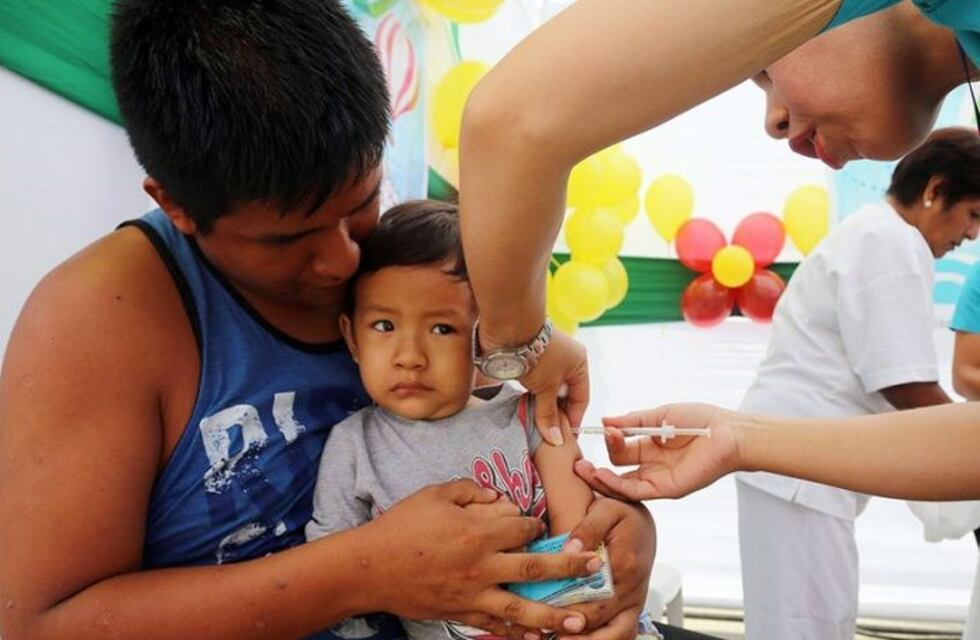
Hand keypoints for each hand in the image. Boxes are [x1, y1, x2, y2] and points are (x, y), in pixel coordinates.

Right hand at [362, 480, 600, 639]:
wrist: (369, 568)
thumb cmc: (401, 527)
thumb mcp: (435, 494)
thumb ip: (470, 490)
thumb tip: (498, 496)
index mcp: (477, 532)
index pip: (523, 528)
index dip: (535, 526)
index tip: (539, 527)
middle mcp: (482, 566)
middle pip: (536, 568)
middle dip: (570, 567)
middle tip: (595, 568)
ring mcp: (473, 595)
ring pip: (523, 608)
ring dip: (556, 615)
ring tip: (582, 620)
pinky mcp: (461, 614)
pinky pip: (496, 626)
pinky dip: (518, 632)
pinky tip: (538, 637)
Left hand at [518, 329, 589, 444]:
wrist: (508, 327)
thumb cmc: (535, 354)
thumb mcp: (545, 388)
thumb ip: (548, 414)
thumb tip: (556, 440)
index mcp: (579, 363)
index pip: (581, 398)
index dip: (573, 419)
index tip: (565, 438)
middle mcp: (566, 360)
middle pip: (564, 395)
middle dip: (555, 414)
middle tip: (547, 434)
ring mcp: (547, 359)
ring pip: (547, 390)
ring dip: (540, 405)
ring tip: (533, 423)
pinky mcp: (529, 359)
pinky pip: (534, 384)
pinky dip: (530, 396)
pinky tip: (523, 407)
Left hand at [559, 498, 654, 639]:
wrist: (643, 523)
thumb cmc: (622, 515)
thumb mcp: (606, 510)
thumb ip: (587, 528)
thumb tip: (569, 548)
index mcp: (625, 565)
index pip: (597, 597)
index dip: (572, 612)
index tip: (548, 618)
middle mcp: (632, 589)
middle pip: (606, 623)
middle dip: (577, 635)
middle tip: (549, 635)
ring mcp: (633, 602)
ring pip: (619, 635)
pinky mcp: (630, 608)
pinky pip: (621, 633)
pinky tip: (575, 638)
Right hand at [574, 403, 740, 500]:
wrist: (727, 432)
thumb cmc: (700, 420)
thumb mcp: (659, 416)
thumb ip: (632, 421)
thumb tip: (606, 420)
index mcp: (649, 446)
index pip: (620, 448)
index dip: (610, 440)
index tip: (605, 428)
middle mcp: (651, 465)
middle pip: (616, 469)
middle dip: (596, 465)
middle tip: (577, 461)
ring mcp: (657, 479)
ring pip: (621, 484)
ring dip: (601, 479)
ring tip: (583, 470)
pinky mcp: (666, 489)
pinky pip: (636, 491)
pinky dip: (617, 485)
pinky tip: (602, 475)